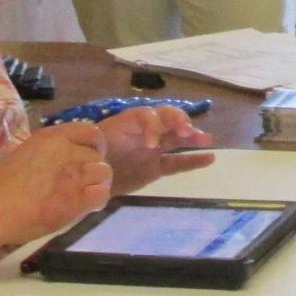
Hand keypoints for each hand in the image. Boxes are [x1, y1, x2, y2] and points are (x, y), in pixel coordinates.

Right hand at [0, 123, 115, 240]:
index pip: (90, 131)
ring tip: (84, 195)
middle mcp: (66, 151)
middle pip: (97, 155)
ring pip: (104, 173)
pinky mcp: (76, 199)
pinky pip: (101, 195)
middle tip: (81, 183)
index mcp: (51, 137)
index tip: (87, 156)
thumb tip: (59, 162)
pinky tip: (85, 207)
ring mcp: (73, 174)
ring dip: (97, 184)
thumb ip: (47, 154)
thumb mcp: (24, 154)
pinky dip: (97, 201)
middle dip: (92, 169)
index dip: (94, 145)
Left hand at [96, 105, 216, 193]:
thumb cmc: (87, 160)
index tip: (152, 146)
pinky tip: (210, 158)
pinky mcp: (156, 168)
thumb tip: (105, 144)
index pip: (147, 116)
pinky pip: (177, 162)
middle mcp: (143, 132)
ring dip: (192, 137)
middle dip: (179, 122)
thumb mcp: (91, 147)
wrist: (85, 180)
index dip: (153, 127)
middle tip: (188, 132)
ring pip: (176, 138)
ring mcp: (152, 149)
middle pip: (166, 119)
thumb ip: (100, 143)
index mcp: (127, 124)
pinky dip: (193, 160)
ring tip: (207, 139)